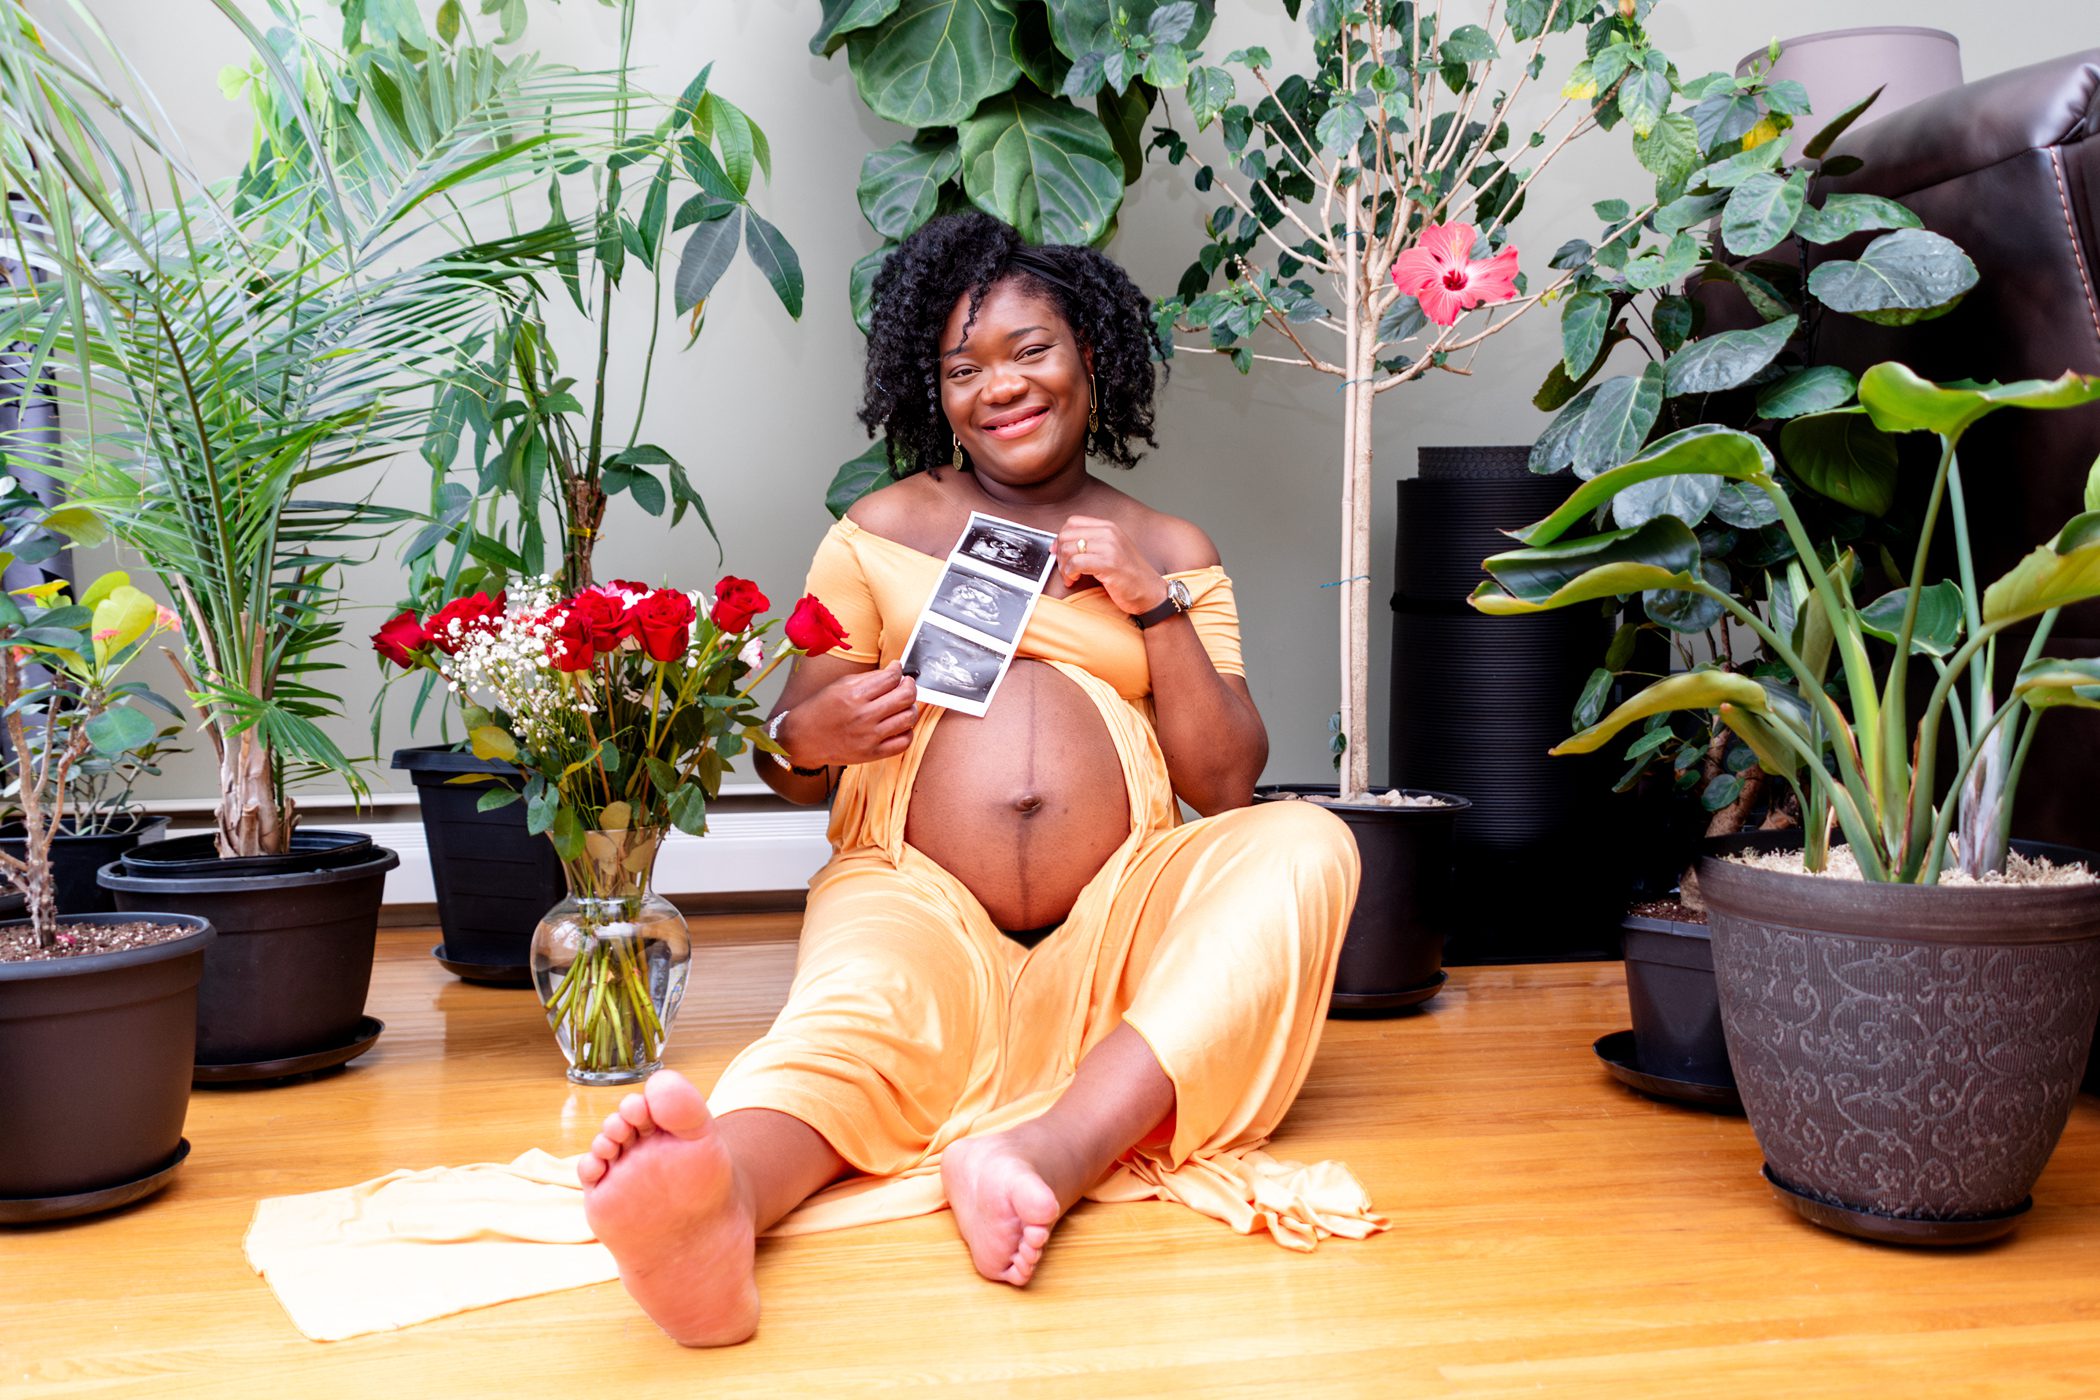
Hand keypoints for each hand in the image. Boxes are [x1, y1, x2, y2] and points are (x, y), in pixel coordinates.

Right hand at [780, 664, 917, 766]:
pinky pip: (904, 742)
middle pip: (905, 696)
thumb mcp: (839, 685)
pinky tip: (899, 725)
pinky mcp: (872, 754)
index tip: (897, 670)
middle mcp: (863, 716)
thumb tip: (893, 672)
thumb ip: (868, 678)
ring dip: (911, 707)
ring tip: (903, 705)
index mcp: (854, 695)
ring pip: (908, 718)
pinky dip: (907, 731)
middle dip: (910, 686)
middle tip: (906, 684)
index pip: (891, 678)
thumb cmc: (819, 710)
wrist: (802, 739)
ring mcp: (869, 737)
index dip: (898, 670)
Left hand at [1053, 515, 1167, 614]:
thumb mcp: (1111, 552)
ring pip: (1068, 549)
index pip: (1073, 522)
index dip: (1061, 538)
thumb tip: (1061, 545)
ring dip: (1064, 567)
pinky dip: (1070, 573)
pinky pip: (1076, 563)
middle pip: (1067, 535)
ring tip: (1070, 577)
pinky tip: (1074, 580)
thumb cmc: (1130, 577)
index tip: (1058, 552)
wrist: (1151, 592)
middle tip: (1065, 570)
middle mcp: (1109, 533)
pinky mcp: (1109, 563)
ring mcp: (1110, 547)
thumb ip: (1091, 544)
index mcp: (1109, 527)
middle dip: (1060, 555)